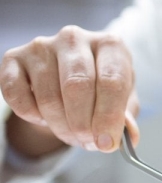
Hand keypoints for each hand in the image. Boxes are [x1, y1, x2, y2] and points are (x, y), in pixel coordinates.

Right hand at [1, 25, 139, 156]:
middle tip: (88, 143)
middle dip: (83, 124)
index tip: (106, 144)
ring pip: (49, 97)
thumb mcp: (123, 101)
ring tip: (72, 134)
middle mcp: (75, 39)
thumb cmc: (102, 89)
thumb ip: (126, 118)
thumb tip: (127, 137)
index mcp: (110, 45)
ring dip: (61, 126)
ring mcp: (42, 45)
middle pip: (77, 86)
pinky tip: (45, 117)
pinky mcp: (14, 57)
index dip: (109, 117)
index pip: (111, 81)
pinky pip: (18, 96)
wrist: (68, 78)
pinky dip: (32, 116)